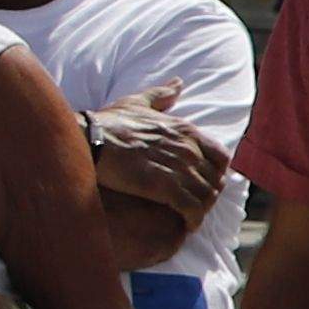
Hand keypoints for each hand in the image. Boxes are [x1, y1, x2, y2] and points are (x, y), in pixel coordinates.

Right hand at [86, 103, 225, 231]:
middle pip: (215, 179)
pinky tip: (187, 225)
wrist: (87, 140)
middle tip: (198, 204)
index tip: (206, 181)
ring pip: (206, 196)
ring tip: (192, 217)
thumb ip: (161, 96)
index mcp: (186, 130)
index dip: (216, 172)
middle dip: (209, 193)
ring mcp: (179, 168)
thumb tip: (178, 83)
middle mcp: (188, 148)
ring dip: (202, 209)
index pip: (221, 156)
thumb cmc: (108, 122)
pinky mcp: (165, 187)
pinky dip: (193, 219)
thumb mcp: (138, 102)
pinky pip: (191, 208)